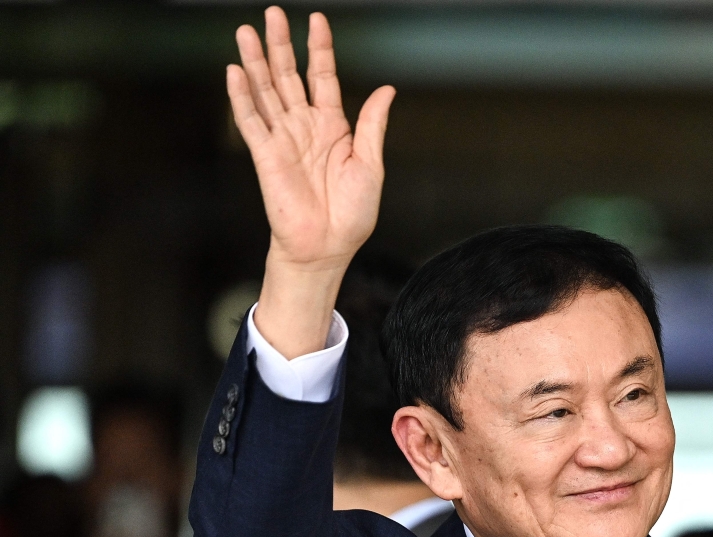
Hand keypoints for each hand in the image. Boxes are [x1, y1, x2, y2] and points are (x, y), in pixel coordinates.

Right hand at [228, 6, 394, 356]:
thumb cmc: (351, 215)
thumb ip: (372, 124)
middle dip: (280, 45)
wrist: (327, 247)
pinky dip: (242, 96)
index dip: (319, 49)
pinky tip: (235, 71)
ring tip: (247, 31)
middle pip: (288, 76)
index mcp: (333, 128)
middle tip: (273, 14)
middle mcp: (305, 128)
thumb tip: (386, 89)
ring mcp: (283, 140)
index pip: (322, 77)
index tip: (316, 21)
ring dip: (255, 62)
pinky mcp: (265, 156)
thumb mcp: (371, 164)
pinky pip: (251, 121)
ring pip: (265, 91)